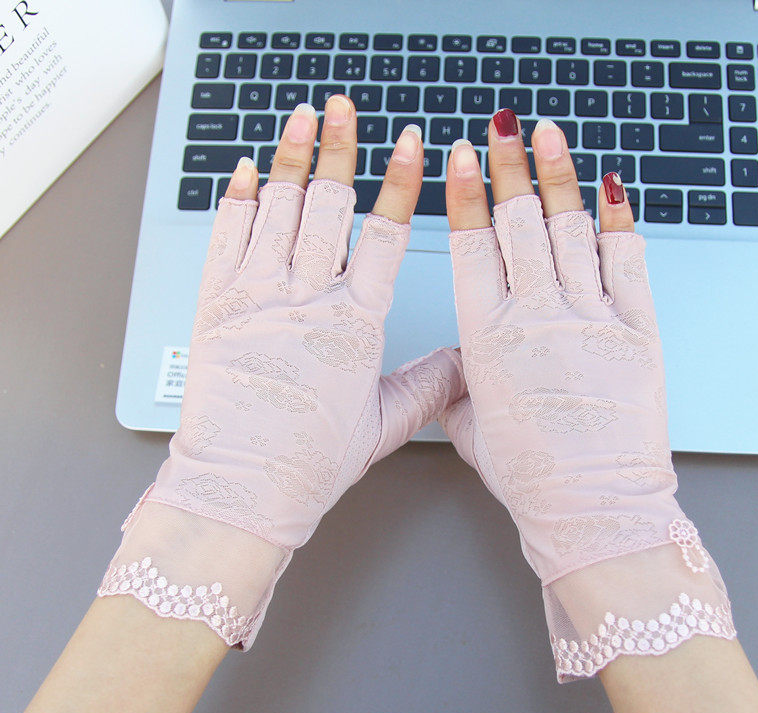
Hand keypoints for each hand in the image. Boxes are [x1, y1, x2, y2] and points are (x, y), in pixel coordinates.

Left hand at [99, 97, 464, 648]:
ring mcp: (257, 296)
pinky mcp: (217, 305)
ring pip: (277, 208)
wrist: (242, 486)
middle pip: (328, 204)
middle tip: (344, 109)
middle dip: (339, 147)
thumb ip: (430, 385)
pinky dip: (239, 198)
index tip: (411, 147)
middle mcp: (306, 299)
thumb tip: (467, 362)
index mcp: (354, 323)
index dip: (401, 183)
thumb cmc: (309, 462)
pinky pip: (227, 236)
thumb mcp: (383, 425)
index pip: (386, 235)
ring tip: (301, 117)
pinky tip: (249, 171)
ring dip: (291, 155)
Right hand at [440, 114, 732, 679]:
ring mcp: (589, 318)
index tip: (459, 159)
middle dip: (506, 166)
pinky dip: (616, 219)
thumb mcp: (471, 430)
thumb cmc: (531, 478)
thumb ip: (457, 389)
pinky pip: (626, 259)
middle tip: (500, 128)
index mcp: (486, 339)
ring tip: (547, 135)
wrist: (593, 508)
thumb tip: (454, 371)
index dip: (465, 195)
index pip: (471, 247)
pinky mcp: (636, 329)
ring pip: (568, 229)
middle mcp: (535, 318)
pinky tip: (608, 187)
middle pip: (518, 223)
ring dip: (556, 176)